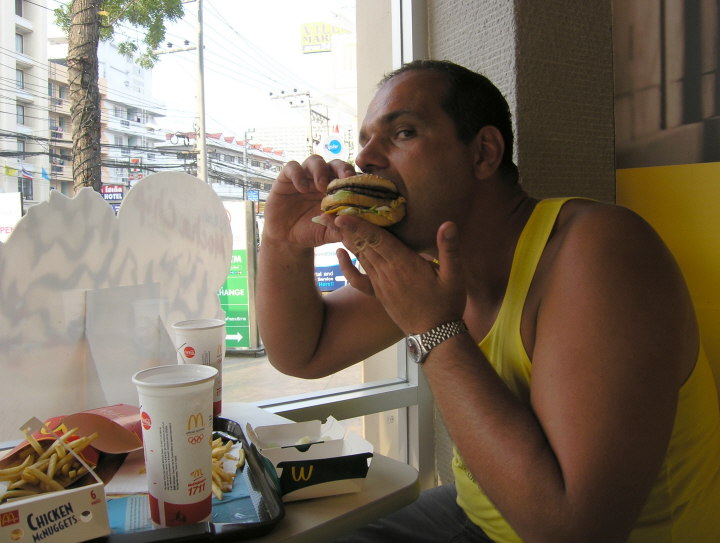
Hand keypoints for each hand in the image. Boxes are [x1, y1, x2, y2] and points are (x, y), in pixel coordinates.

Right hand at [262, 156, 355, 248]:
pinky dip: (298, 175)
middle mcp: (321, 180)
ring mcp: (304, 177)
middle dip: (342, 168)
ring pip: (315, 161)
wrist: (286, 238)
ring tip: (321, 186)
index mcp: (335, 190)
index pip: (348, 176)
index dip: (354, 177)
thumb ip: (341, 228)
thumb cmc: (310, 232)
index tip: (358, 184)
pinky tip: (302, 188)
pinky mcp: (285, 179)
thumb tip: (355, 223)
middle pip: (334, 164)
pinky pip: (292, 167)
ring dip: (321, 170)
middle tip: (345, 178)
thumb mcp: (328, 233)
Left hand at [333, 216, 466, 334]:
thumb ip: (449, 249)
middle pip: (361, 245)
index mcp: (403, 264)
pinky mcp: (378, 293)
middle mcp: (386, 272)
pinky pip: (356, 279)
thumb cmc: (447, 304)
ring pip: (358, 256)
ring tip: (328, 224)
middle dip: (343, 228)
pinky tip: (340, 254)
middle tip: (324, 212)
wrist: (435, 334)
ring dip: (344, 240)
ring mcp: (380, 283)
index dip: (359, 226)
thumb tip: (448, 223)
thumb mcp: (454, 276)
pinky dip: (346, 266)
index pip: (377, 240)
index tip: (341, 215)